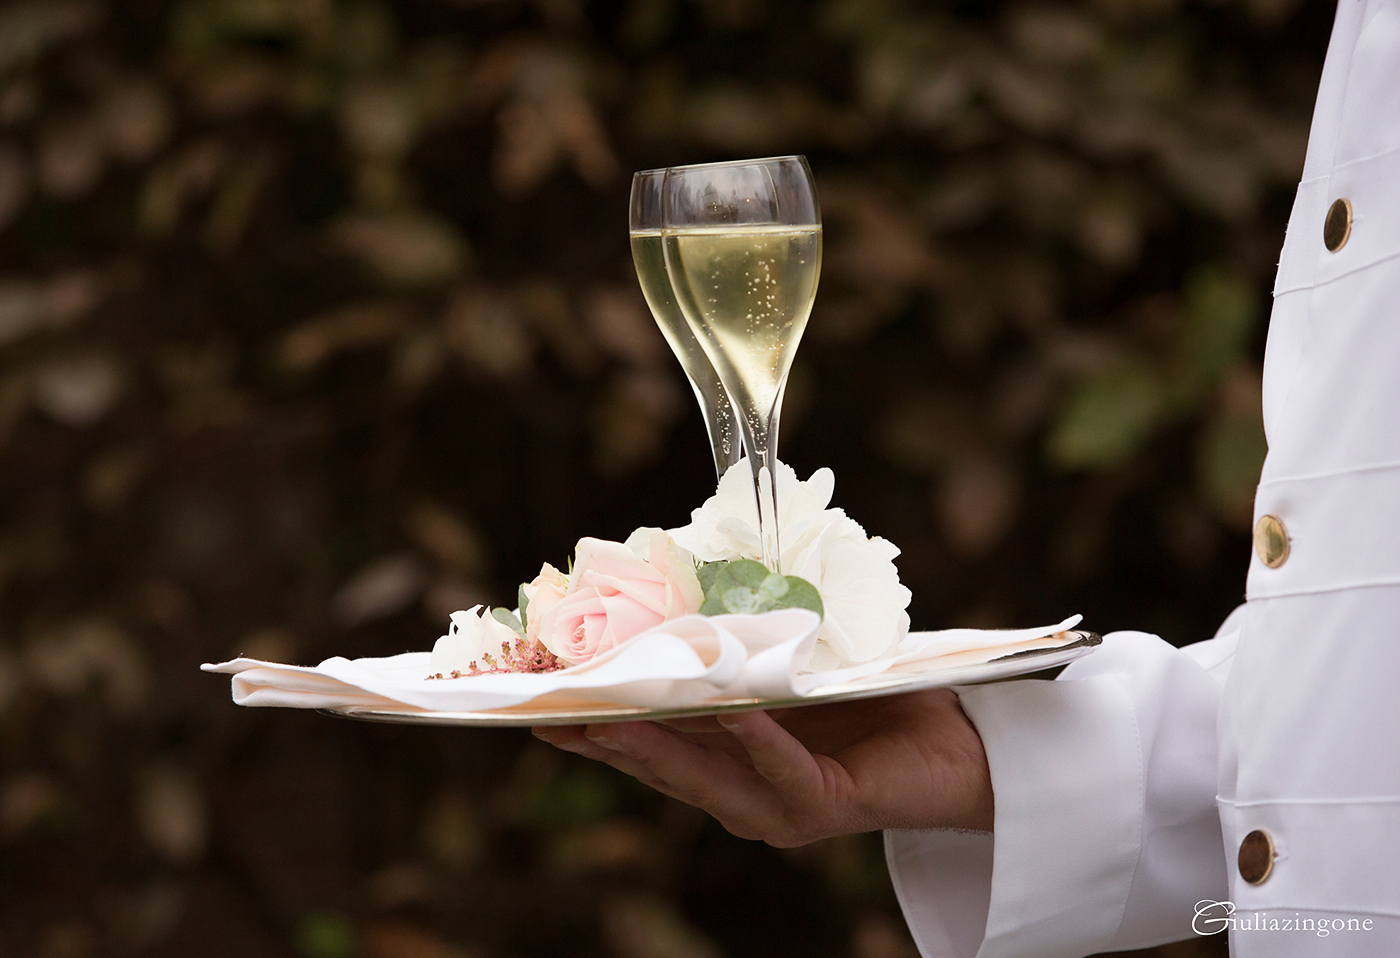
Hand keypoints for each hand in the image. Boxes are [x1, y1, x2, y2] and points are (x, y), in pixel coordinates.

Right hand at [532, 689, 992, 846]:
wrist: (956, 749)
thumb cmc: (871, 703)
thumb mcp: (791, 671)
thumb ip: (740, 653)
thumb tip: (686, 589)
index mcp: (722, 763)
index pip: (644, 742)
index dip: (591, 720)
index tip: (533, 698)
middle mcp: (737, 795)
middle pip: (655, 765)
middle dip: (598, 738)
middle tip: (543, 712)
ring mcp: (775, 807)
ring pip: (703, 776)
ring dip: (656, 745)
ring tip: (610, 716)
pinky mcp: (821, 806)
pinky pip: (783, 769)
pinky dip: (757, 742)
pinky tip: (733, 715)